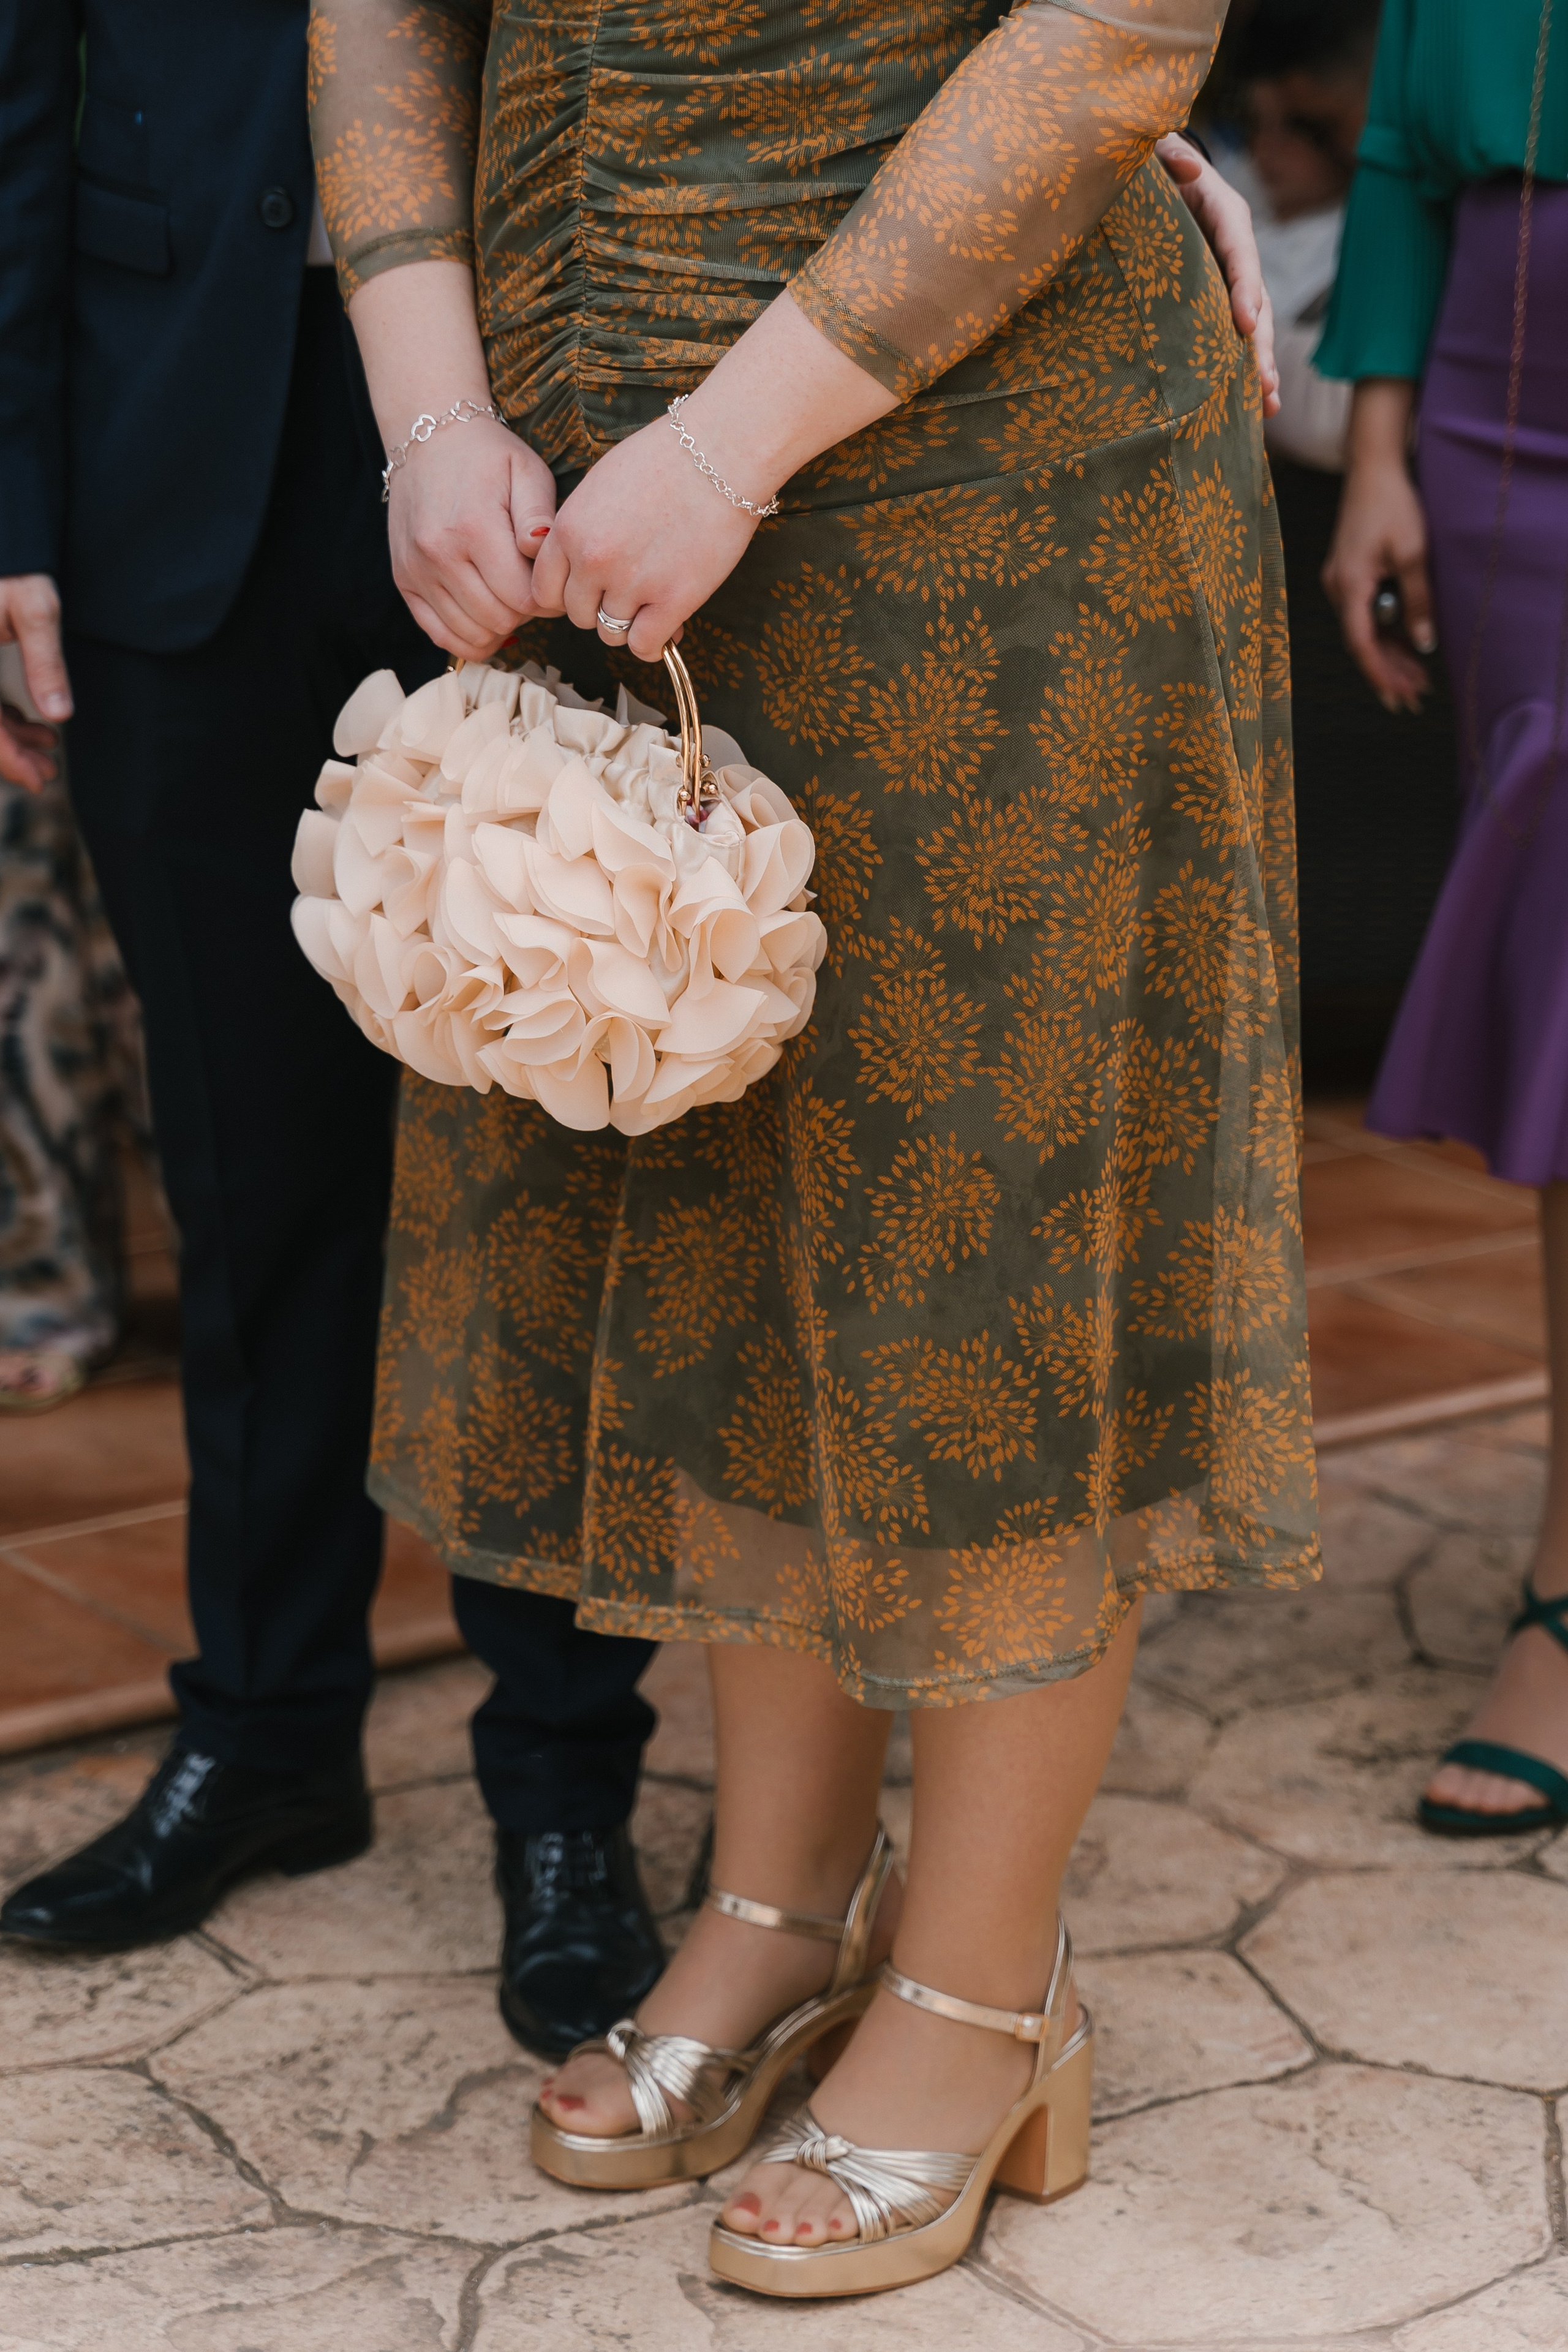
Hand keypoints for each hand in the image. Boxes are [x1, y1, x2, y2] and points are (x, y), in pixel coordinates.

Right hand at [0, 573, 71, 792]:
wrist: (4, 540)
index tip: (39, 782)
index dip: (9, 758)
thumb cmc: (15, 567)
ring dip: (8, 737)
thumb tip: (60, 717)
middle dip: (11, 754)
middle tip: (49, 773)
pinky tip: (34, 725)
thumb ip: (46, 662)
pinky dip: (0, 717)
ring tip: (48, 750)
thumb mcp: (36, 609)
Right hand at [387, 417, 558, 659]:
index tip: (550, 582)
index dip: (546, 599)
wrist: (429, 439)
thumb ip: (539, 516)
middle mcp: (439, 553)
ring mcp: (417, 570)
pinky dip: (469, 638)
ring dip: (499, 625)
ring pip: (472, 633)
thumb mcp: (526, 471)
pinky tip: (486, 621)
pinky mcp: (404, 579)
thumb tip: (540, 552)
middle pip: (499, 619)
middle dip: (525, 612)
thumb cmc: (487, 456)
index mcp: (474, 527)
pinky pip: (440, 634)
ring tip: (507, 596)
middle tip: (530, 587)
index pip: (522, 597)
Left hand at [529, 404, 761, 664]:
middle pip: (579, 615)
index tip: (587, 590)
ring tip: (652, 603)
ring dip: (630, 624)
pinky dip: (655, 643)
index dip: (566, 594)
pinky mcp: (672, 600)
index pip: (543, 589)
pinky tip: (668, 628)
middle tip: (627, 593)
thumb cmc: (664, 458)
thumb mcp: (601, 484)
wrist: (720, 452)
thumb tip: (579, 565)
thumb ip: (581, 527)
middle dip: (599, 608)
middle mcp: (594, 561)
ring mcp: (632, 584)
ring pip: (611, 634)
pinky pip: (645, 646)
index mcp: (570, 529)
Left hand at [1156, 134, 1279, 418]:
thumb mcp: (1157, 152)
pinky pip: (1229, 336)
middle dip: (1261, 345)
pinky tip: (1246, 407)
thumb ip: (1169, 155)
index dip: (1245, 288)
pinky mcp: (1214, 300)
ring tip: (1265, 407)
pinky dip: (1238, 370)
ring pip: (1251, 326)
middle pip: (1256, 300)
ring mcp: (1227, 279)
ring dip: (1258, 366)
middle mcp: (1235, 251)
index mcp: (1226, 214)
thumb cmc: (1151, 166)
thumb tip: (1185, 164)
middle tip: (1265, 385)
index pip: (1241, 253)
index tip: (1246, 324)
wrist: (1149, 182)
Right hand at [1322, 380, 1434, 712]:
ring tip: (1416, 679)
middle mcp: (1336, 588)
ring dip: (1388, 655)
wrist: (1372, 467)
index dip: (1379, 673)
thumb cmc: (1392, 504)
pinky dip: (1383, 632)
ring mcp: (1339, 581)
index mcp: (1349, 584)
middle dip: (1388, 672)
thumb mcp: (1414, 552)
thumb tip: (1423, 644)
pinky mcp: (1347, 574)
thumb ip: (1418, 600)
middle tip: (1413, 699)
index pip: (1360, 643)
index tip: (1397, 696)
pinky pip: (1363, 613)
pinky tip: (1404, 647)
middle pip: (1361, 642)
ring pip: (1363, 630)